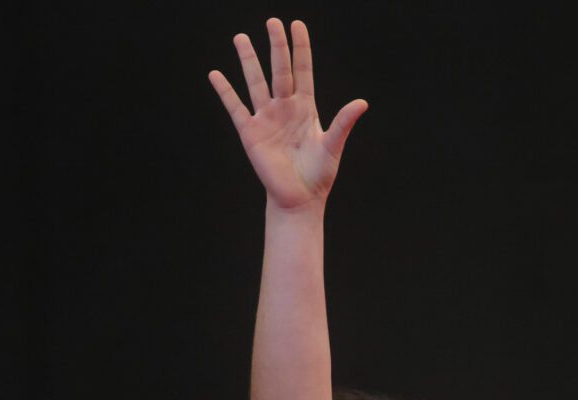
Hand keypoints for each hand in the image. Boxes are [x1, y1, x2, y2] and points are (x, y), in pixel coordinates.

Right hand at [208, 18, 367, 210]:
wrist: (299, 199)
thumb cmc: (318, 174)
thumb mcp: (332, 146)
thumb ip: (343, 122)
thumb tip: (362, 102)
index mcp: (305, 108)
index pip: (302, 70)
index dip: (300, 48)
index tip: (296, 24)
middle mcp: (284, 108)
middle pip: (279, 70)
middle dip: (276, 46)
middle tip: (272, 22)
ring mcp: (266, 118)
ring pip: (255, 82)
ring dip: (248, 60)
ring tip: (241, 37)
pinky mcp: (250, 133)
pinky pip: (235, 107)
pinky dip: (225, 91)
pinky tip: (215, 74)